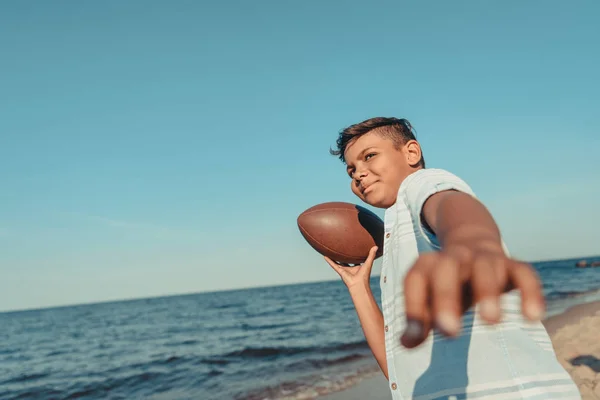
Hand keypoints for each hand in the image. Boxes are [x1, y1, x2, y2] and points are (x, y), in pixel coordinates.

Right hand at [324, 246, 378, 289]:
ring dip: (334, 258)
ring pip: (338, 262)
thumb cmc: (364, 276)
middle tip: (340, 249)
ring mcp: (344, 270)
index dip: (354, 255)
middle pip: (345, 261)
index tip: (352, 249)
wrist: (358, 284)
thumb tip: (376, 246)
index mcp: (357, 267)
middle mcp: (350, 269)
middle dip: (343, 256)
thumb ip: (371, 255)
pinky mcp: (340, 271)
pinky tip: (325, 256)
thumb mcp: (368, 263)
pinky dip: (329, 261)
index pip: (355, 260)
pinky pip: (333, 265)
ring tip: (330, 251)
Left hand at [400, 248, 544, 347]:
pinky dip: (529, 292)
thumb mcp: (430, 297)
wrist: (476, 245)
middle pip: (447, 268)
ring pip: (485, 268)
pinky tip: (532, 316)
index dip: (414, 306)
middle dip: (446, 297)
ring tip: (490, 321)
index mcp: (430, 263)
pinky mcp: (514, 265)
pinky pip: (524, 273)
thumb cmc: (449, 284)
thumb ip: (419, 318)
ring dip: (487, 292)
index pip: (416, 279)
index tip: (414, 338)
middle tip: (449, 332)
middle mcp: (456, 256)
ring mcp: (486, 258)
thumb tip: (406, 343)